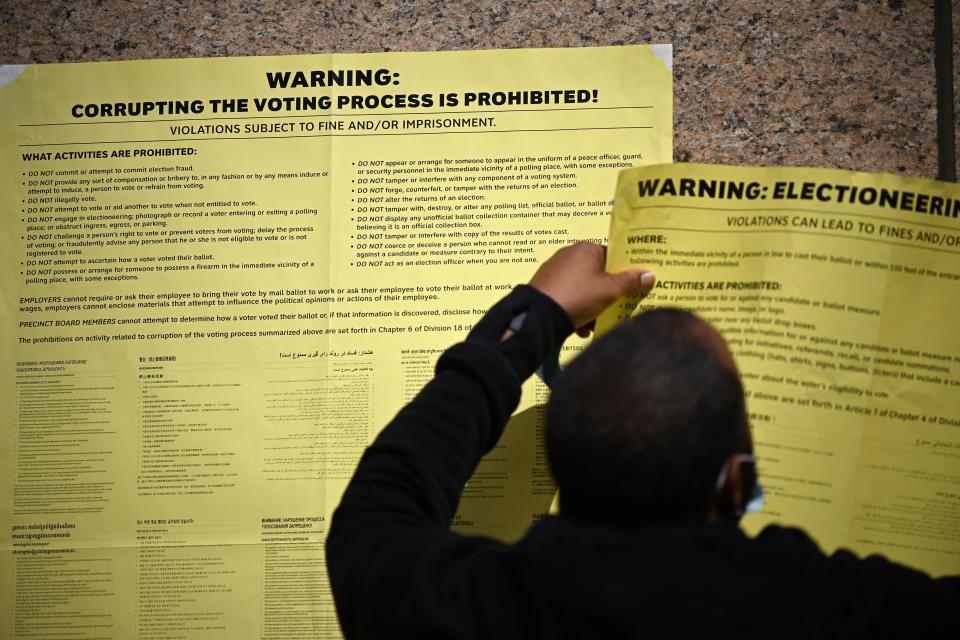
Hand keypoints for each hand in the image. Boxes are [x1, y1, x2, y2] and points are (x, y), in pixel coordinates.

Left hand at [529, 241, 654, 335]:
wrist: (540, 314)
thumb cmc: (579, 296)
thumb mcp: (610, 291)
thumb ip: (631, 282)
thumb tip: (650, 274)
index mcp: (587, 249)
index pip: (612, 256)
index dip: (624, 272)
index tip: (632, 286)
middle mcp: (570, 254)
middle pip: (597, 274)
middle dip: (606, 295)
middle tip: (613, 310)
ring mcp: (555, 269)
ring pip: (582, 288)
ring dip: (591, 307)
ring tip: (592, 325)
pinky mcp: (545, 284)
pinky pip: (567, 295)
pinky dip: (575, 309)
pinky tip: (578, 326)